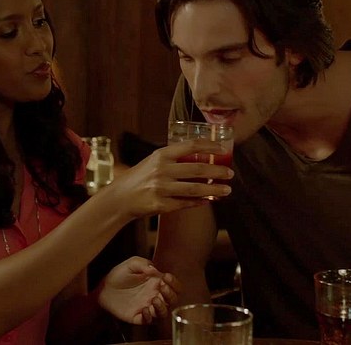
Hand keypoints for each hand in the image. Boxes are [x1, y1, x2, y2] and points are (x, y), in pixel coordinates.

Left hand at [97, 256, 180, 324]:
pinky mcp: (138, 316)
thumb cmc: (119, 275)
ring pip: (164, 313)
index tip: (166, 277)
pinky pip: (149, 321)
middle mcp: (155, 295)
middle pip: (173, 300)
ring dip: (162, 307)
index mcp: (156, 283)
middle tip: (162, 286)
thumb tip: (156, 270)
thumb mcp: (131, 264)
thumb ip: (144, 264)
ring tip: (154, 300)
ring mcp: (148, 307)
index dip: (174, 283)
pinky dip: (149, 317)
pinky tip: (144, 309)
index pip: (174, 286)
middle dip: (171, 294)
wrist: (104, 288)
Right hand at [101, 139, 232, 218]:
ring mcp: (161, 188)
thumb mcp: (154, 161)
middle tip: (230, 174)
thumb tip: (202, 158)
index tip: (223, 150)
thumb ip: (174, 159)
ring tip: (227, 190)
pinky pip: (185, 203)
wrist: (120, 198)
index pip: (190, 146)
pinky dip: (199, 202)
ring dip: (214, 190)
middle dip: (218, 172)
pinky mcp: (161, 205)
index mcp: (161, 155)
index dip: (209, 147)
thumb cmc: (139, 177)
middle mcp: (162, 170)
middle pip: (198, 169)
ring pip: (195, 189)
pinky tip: (209, 200)